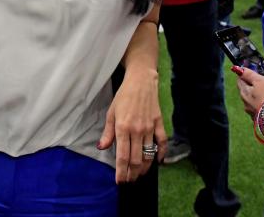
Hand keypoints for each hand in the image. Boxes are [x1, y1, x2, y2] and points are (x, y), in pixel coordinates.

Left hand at [97, 67, 161, 182]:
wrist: (141, 82)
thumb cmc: (123, 97)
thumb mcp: (111, 113)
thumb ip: (108, 133)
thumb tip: (102, 147)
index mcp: (123, 128)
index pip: (123, 156)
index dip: (121, 172)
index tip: (120, 181)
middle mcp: (137, 130)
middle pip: (137, 160)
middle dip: (132, 174)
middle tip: (129, 181)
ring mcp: (149, 128)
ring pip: (149, 154)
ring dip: (145, 168)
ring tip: (140, 175)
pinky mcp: (159, 124)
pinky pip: (162, 142)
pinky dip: (161, 154)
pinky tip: (158, 162)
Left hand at [233, 65, 263, 117]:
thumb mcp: (259, 81)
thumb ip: (248, 74)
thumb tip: (237, 69)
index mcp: (243, 92)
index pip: (240, 80)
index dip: (244, 75)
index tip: (250, 71)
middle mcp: (245, 103)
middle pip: (245, 91)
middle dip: (250, 85)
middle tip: (259, 80)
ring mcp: (252, 112)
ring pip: (252, 100)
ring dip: (256, 96)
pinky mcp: (260, 119)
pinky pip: (259, 108)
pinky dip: (262, 104)